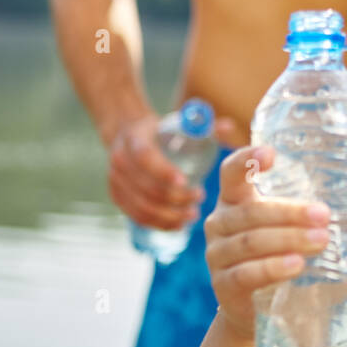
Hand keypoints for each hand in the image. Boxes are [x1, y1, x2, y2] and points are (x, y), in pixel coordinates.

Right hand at [108, 110, 238, 229]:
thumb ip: (203, 126)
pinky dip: (159, 223)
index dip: (164, 172)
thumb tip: (230, 127)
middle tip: (200, 197)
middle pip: (147, 187)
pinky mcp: (118, 196)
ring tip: (193, 213)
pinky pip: (137, 216)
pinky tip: (179, 224)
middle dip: (176, 197)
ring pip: (142, 206)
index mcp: (134, 138)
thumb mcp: (177, 122)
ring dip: (170, 214)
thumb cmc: (160, 130)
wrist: (127, 134)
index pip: (145, 157)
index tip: (186, 181)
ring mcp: (116, 181)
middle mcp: (120, 160)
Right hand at [204, 144, 346, 340]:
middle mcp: (220, 223)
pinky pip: (246, 273)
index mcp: (236, 200)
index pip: (231, 172)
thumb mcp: (300, 232)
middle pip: (251, 211)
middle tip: (324, 216)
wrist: (258, 309)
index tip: (272, 154)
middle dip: (290, 212)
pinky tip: (297, 265)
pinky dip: (272, 268)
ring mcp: (217, 254)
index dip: (246, 160)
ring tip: (321, 241)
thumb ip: (330, 222)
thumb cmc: (281, 256)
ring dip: (288, 239)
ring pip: (250, 242)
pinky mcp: (223, 285)